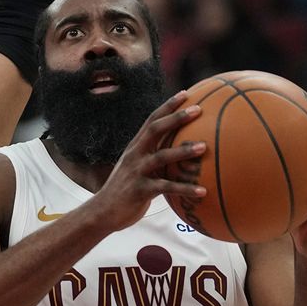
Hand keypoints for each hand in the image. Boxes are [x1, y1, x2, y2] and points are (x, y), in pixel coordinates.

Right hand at [88, 91, 207, 231]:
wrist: (102, 212)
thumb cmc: (126, 191)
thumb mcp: (138, 170)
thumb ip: (154, 160)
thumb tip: (181, 155)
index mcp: (135, 147)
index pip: (152, 120)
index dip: (168, 106)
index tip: (186, 94)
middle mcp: (135, 155)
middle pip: (155, 130)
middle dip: (176, 118)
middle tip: (199, 109)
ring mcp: (136, 171)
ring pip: (161, 156)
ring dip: (183, 151)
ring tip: (204, 147)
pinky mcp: (140, 190)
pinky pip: (166, 187)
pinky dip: (185, 188)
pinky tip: (203, 191)